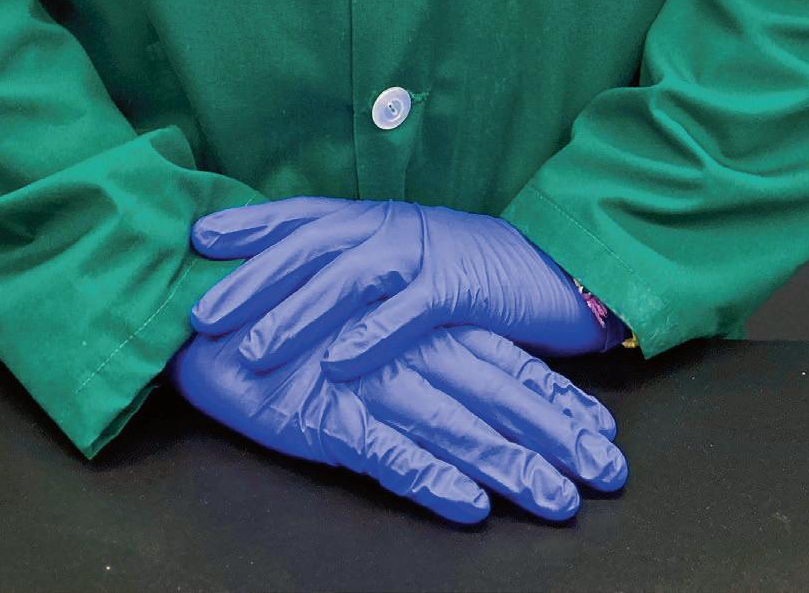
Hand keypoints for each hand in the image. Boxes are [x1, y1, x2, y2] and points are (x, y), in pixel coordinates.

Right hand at [168, 317, 626, 526]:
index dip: (555, 396)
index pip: (501, 358)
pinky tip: (470, 505)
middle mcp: (402, 347)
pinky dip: (431, 478)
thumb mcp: (360, 314)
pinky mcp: (326, 414)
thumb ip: (414, 334)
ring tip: (560, 500)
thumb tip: (476, 366)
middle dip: (555, 436)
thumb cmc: (283, 311)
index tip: (606, 431)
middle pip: (494, 394)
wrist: (200, 302)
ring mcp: (366, 382)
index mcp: (413, 320)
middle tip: (608, 474)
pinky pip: (389, 453)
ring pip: (455, 427)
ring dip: (511, 467)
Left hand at [191, 197, 618, 374]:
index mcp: (375, 219)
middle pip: (308, 247)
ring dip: (296, 314)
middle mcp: (391, 228)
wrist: (556, 268)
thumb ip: (359, 266)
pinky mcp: (460, 288)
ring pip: (347, 279)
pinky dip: (372, 338)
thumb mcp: (408, 259)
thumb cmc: (474, 272)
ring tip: (253, 350)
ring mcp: (424, 254)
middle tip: (201, 313)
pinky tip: (338, 364)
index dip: (249, 224)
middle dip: (251, 279)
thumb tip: (292, 281)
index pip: (300, 214)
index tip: (197, 238)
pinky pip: (408, 313)